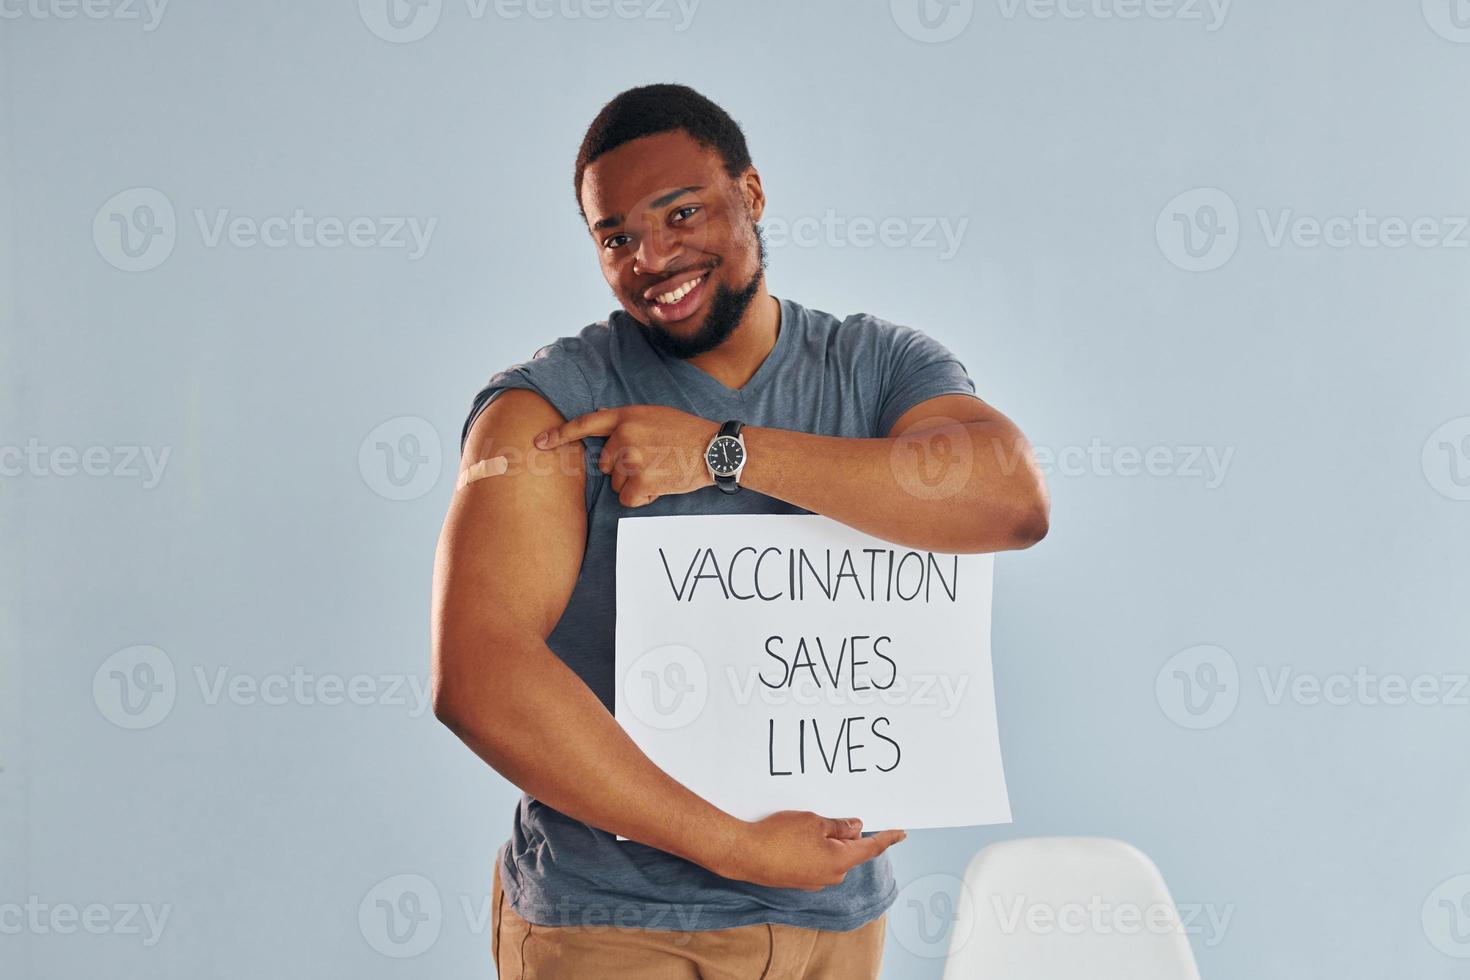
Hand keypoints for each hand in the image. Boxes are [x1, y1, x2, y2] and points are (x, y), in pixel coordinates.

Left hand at [534, 405, 717, 507]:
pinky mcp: (640, 481)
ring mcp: (632, 459)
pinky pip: (627, 498)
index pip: (585, 424)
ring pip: (617, 484)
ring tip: (661, 470)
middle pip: (605, 465)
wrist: (714, 449)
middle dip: (623, 469)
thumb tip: (602, 423)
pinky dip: (643, 498)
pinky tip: (662, 485)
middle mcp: (624, 436)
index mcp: (626, 416)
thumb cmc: (687, 433)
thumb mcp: (654, 416)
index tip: (538, 443)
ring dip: (636, 484)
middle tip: (653, 461)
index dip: (559, 434)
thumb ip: (626, 421)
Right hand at [709, 810, 906, 891]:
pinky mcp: (798, 880)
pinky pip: (815, 862)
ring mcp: (813, 881)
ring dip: (827, 841)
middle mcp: (830, 876)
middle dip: (846, 834)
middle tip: (830, 816)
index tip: (901, 833)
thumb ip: (839, 826)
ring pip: (831, 856)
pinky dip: (813, 849)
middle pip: (849, 851)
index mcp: (840, 861)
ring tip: (805, 826)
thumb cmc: (779, 836)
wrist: (744, 855)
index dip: (887, 838)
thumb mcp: (814, 822)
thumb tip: (856, 828)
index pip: (871, 848)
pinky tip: (795, 838)